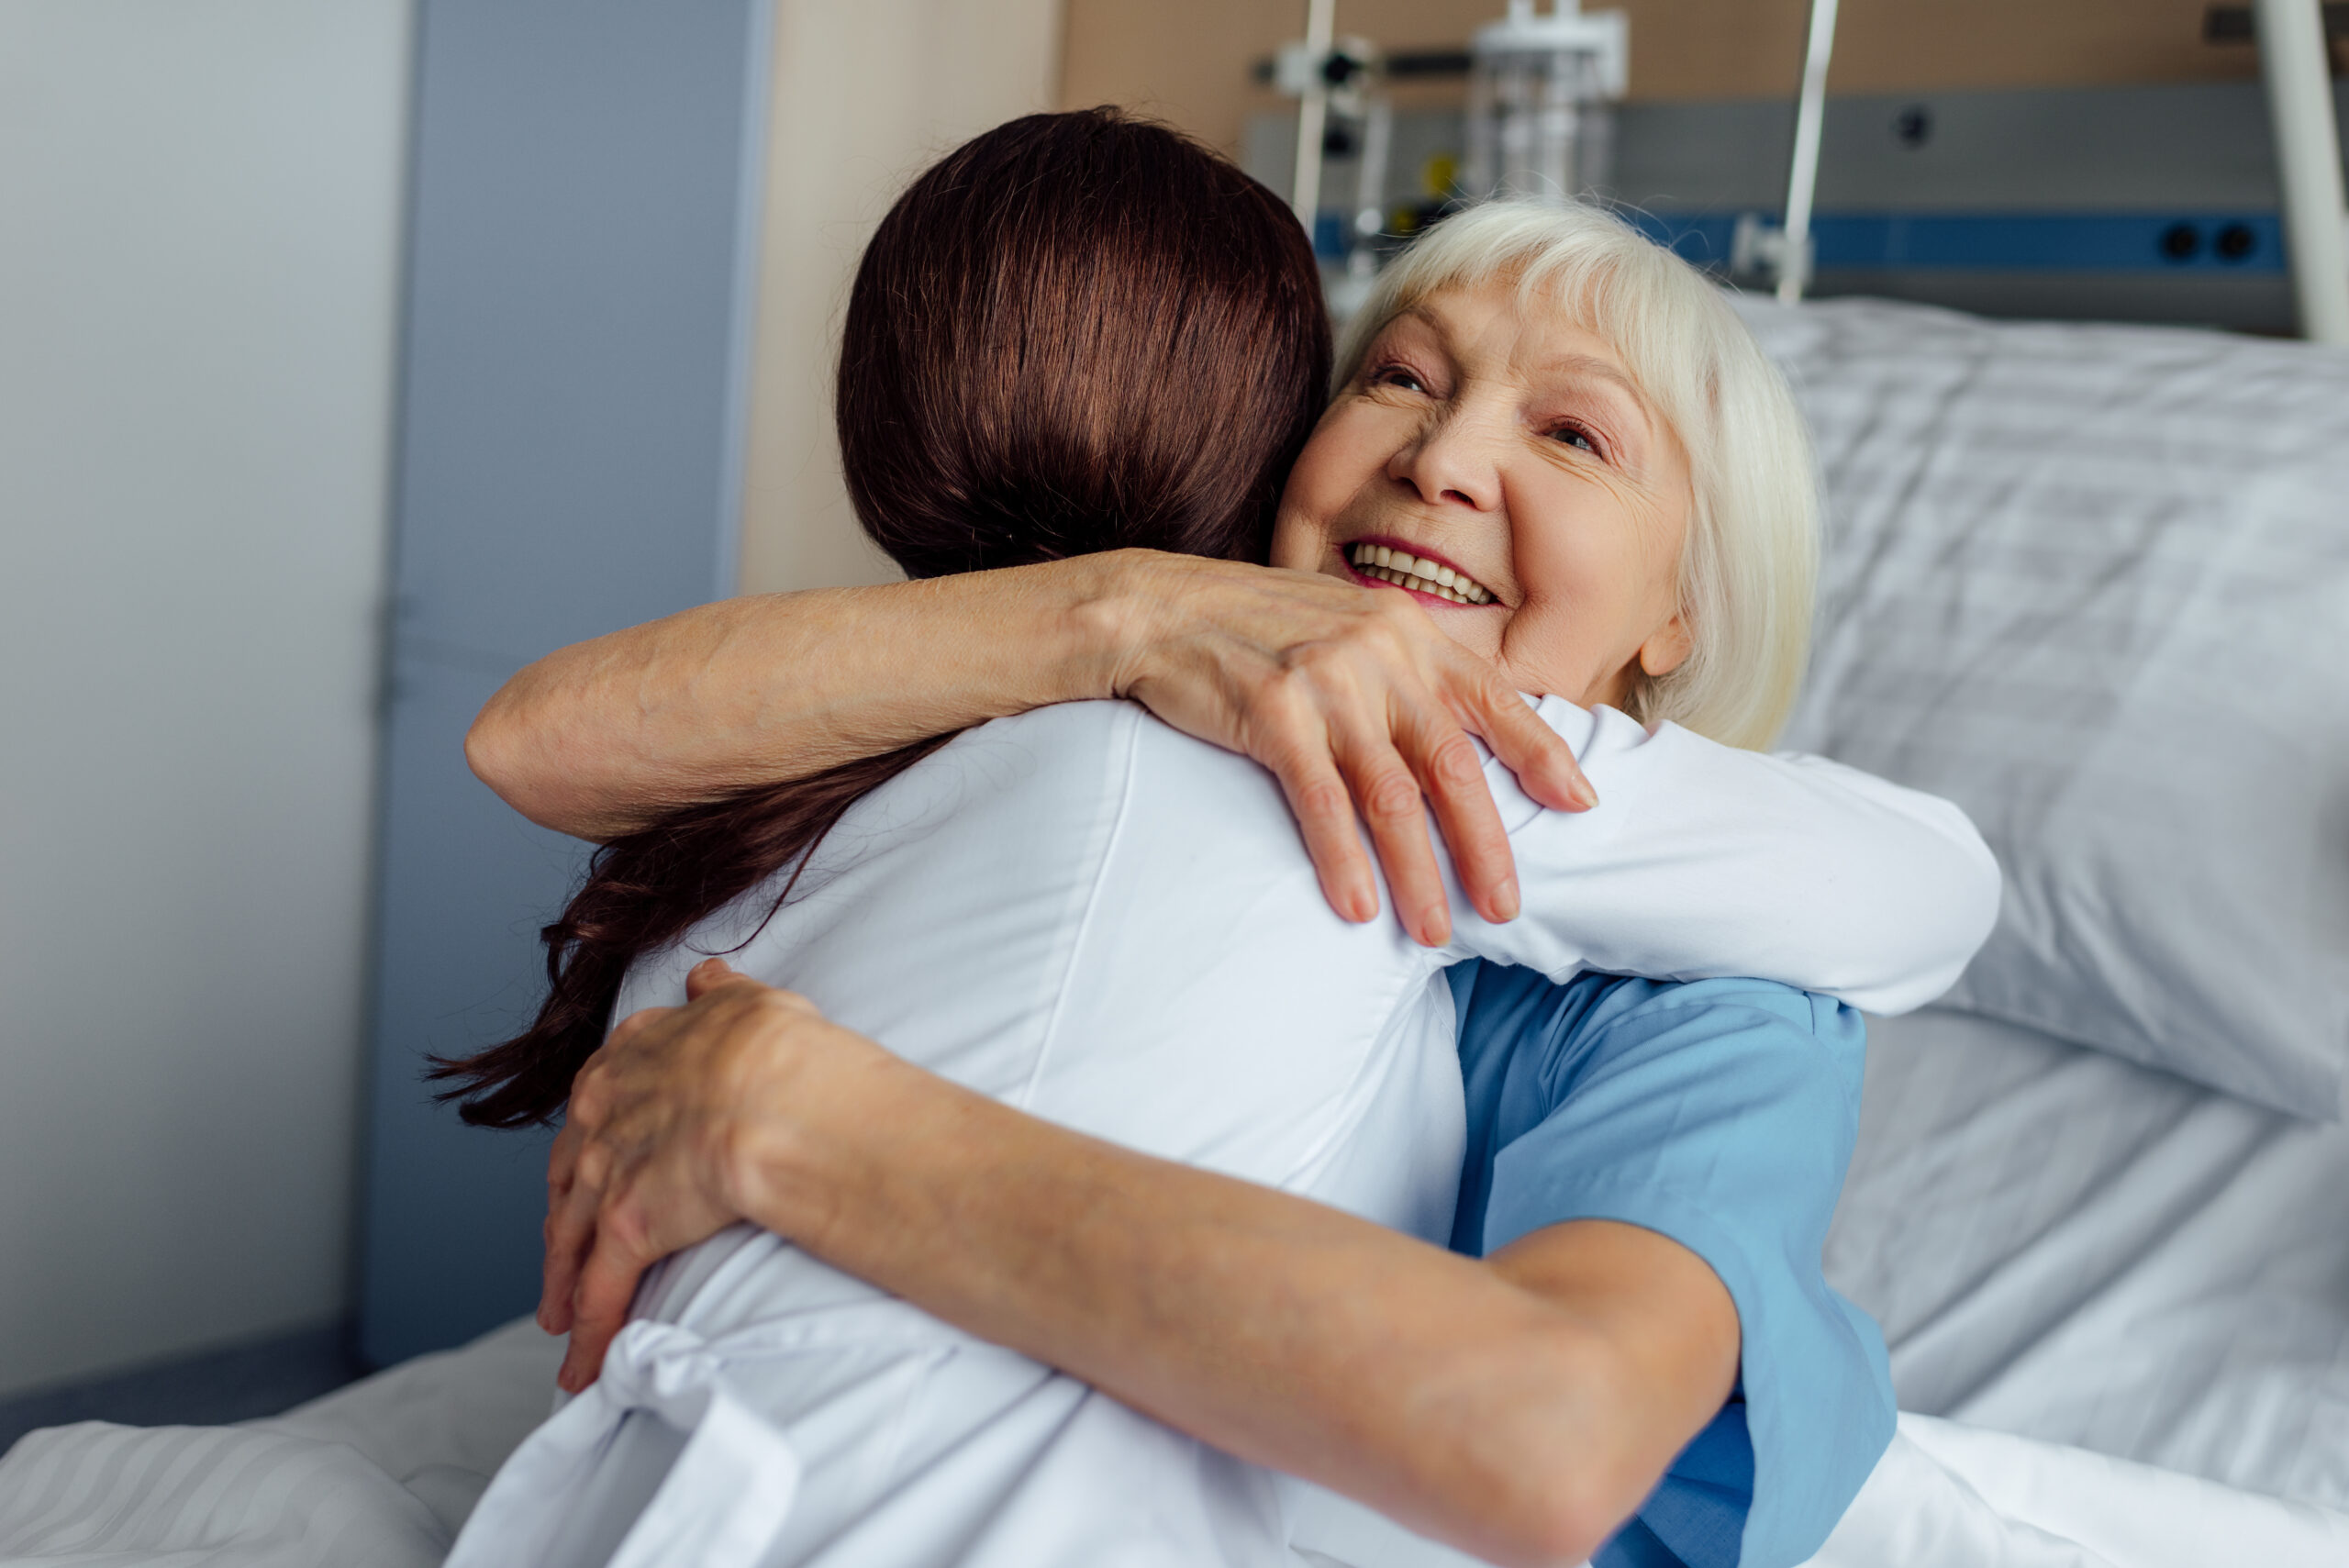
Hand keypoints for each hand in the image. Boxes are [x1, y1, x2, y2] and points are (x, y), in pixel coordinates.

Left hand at [538, 959, 878, 1391]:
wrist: (776, 1090)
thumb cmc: (776, 1047)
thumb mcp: (749, 1001)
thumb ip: (722, 994)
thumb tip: (706, 976)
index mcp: (635, 1055)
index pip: (600, 1100)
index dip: (595, 1135)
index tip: (592, 1158)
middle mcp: (607, 1109)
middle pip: (568, 1172)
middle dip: (561, 1215)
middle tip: (560, 1250)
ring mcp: (610, 1169)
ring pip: (570, 1235)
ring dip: (562, 1283)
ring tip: (558, 1319)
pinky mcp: (624, 1227)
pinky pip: (601, 1292)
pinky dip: (589, 1332)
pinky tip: (582, 1367)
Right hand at [1098, 552, 1594, 946]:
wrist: (1161, 608)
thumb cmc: (1258, 628)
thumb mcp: (1348, 627)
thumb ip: (1402, 671)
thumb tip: (1455, 738)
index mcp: (1409, 634)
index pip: (1494, 700)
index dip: (1541, 755)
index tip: (1580, 805)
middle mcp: (1379, 654)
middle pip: (1452, 764)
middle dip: (1485, 844)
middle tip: (1506, 906)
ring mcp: (1327, 683)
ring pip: (1391, 795)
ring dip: (1417, 873)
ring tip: (1434, 931)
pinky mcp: (1272, 712)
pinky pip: (1321, 801)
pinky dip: (1343, 859)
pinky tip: (1358, 906)